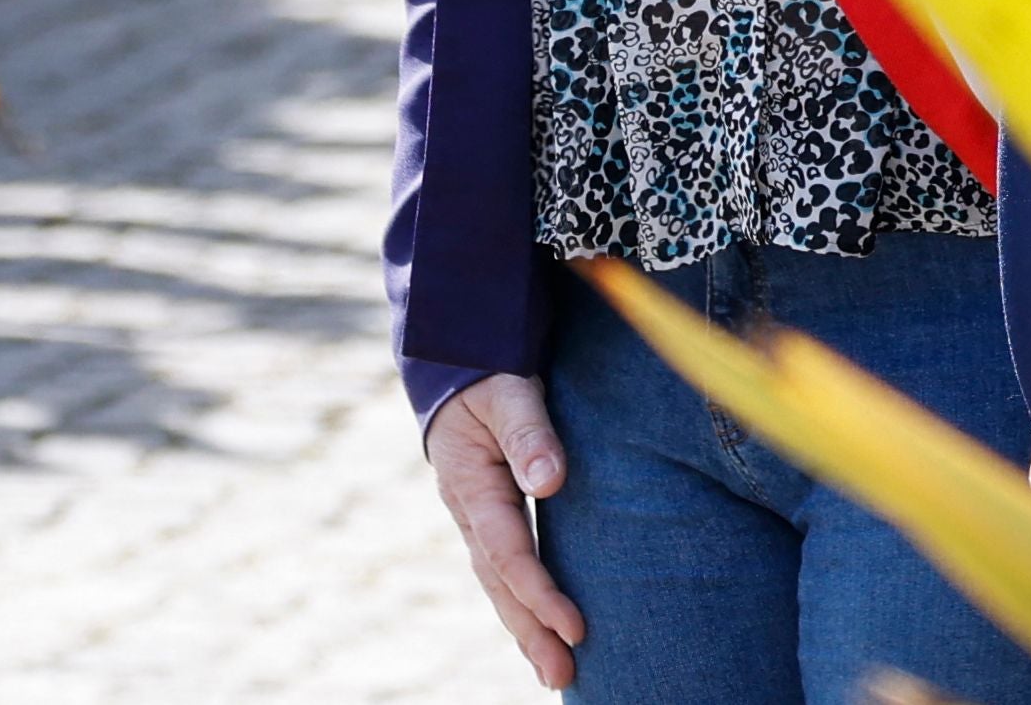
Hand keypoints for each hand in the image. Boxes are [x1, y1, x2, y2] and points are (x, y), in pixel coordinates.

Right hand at [426, 373, 583, 688]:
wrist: (455, 358)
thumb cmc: (486, 369)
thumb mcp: (507, 389)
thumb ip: (529, 431)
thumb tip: (551, 480)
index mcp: (470, 483)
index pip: (506, 551)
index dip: (540, 592)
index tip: (575, 628)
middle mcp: (467, 509)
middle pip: (498, 582)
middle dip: (530, 632)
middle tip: (562, 677)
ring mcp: (474, 516)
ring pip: (498, 583)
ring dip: (525, 629)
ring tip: (555, 674)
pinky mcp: (489, 516)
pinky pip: (503, 569)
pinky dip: (521, 604)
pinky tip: (540, 631)